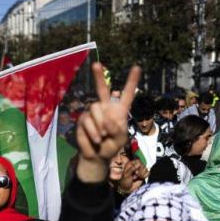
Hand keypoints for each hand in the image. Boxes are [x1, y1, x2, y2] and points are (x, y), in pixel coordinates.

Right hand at [76, 62, 140, 182]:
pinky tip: (96, 139)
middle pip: (102, 89)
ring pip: (95, 108)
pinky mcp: (83, 119)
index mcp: (119, 110)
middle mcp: (105, 107)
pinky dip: (93, 131)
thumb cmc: (112, 146)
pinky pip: (87, 120)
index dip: (131, 81)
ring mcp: (93, 112)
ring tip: (102, 137)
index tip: (136, 67)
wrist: (97, 156)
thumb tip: (106, 120)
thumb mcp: (121, 140)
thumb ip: (117, 129)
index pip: (127, 94)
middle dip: (98, 76)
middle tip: (96, 64)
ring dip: (100, 124)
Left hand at [118, 159, 148, 193]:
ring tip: (136, 178)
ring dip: (142, 174)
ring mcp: (140, 170)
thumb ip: (132, 168)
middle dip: (140, 172)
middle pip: (143, 165)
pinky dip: (145, 176)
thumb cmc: (125, 181)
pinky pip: (148, 172)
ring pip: (146, 168)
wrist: (127, 189)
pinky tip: (141, 178)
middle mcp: (136, 166)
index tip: (135, 172)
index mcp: (130, 164)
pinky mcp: (143, 174)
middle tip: (134, 177)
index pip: (138, 161)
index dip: (138, 167)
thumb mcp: (126, 174)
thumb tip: (139, 164)